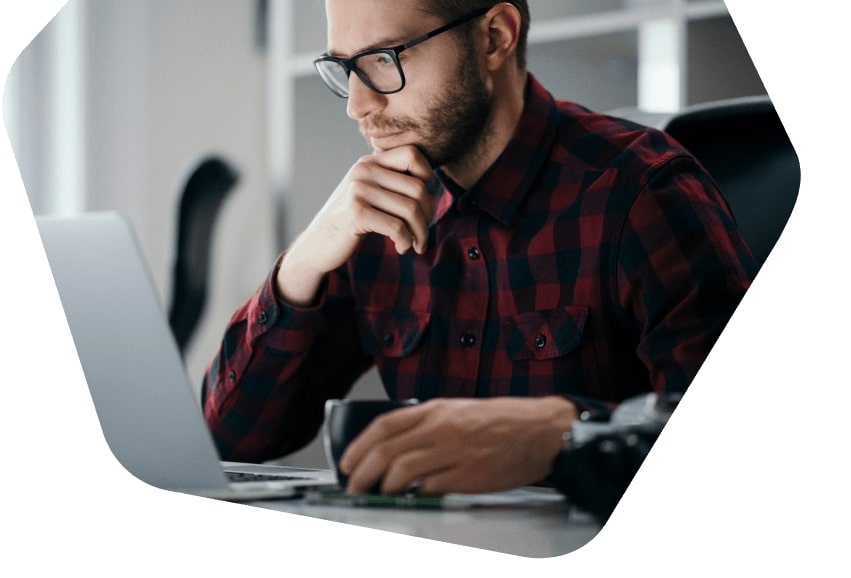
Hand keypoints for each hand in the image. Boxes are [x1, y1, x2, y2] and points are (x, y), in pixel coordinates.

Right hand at [276, 146, 433, 305]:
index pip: (412, 154)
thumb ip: (391, 181)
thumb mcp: (370, 193)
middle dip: (427, 216)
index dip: (427, 176)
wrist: (318, 244)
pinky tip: (401, 248)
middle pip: (418, 188)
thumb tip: (430, 179)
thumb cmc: (352, 221)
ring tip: (415, 245)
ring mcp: (358, 190)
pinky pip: (397, 227)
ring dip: (420, 233)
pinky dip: (405, 241)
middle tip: (421, 234)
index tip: (421, 201)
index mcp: (369, 162)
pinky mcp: (356, 213)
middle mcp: (363, 171)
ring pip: (410, 209)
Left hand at [338, 396, 578, 494]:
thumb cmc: (502, 421)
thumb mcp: (458, 410)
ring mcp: (454, 452)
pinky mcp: (468, 475)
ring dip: (384, 488)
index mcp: (436, 409)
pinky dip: (415, 495)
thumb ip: (427, 424)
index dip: (359, 445)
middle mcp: (441, 428)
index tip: (347, 461)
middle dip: (362, 472)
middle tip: (354, 486)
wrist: (540, 429)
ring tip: (379, 495)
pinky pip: (430, 488)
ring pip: (402, 471)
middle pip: (386, 451)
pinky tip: (411, 498)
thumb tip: (394, 445)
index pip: (384, 425)